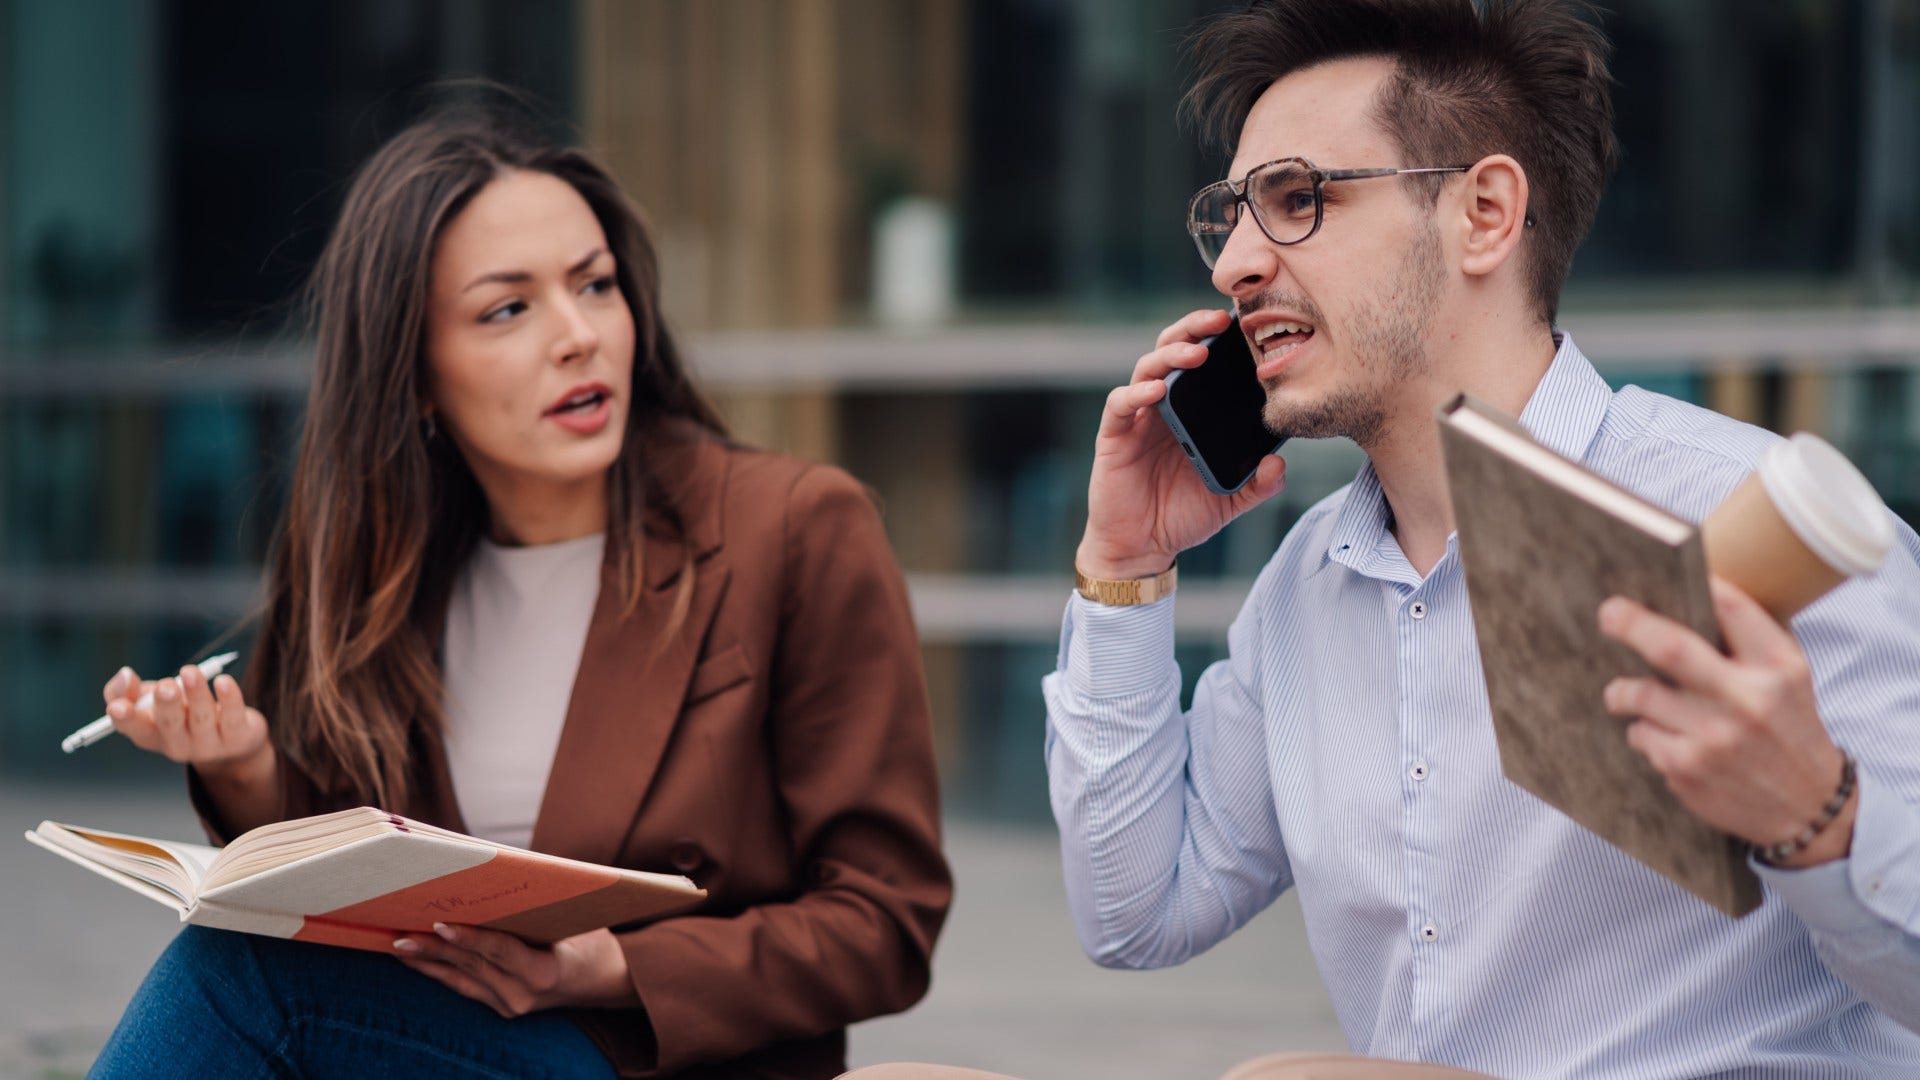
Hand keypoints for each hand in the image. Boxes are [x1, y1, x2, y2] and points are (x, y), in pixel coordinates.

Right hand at [103, 664, 272, 780]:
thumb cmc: (182, 714)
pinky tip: (223, 682)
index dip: (124, 719)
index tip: (117, 707)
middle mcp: (177, 744)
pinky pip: (232, 717)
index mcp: (151, 734)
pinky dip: (229, 698)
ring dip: (196, 694)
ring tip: (190, 672)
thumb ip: (127, 690)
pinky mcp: (238, 737)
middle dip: (166, 705)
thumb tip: (125, 674)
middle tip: (165, 686)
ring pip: (201, 718)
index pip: (133, 729)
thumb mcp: (152, 701)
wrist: (232, 743)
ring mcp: (208, 744)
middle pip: (169, 725)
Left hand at [392, 924, 637, 1016]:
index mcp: (546, 972)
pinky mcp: (500, 1007)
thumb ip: (530, 907)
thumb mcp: (568, 919)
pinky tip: (416, 959)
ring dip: (428, 961)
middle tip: (402, 932)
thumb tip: (486, 876)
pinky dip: (439, 971)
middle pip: (472, 965)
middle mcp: (523, 996)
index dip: (469, 937)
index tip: (440, 924)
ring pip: (461, 978)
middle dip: (435, 948)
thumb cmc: (587, 937)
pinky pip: (463, 986)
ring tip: (398, 944)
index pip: (500, 951)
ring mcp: (510, 1005)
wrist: (603, 978)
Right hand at [1078, 308, 1287, 579]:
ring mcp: (1138, 418)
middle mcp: (1165, 406)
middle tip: (1220, 320)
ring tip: (1196, 353)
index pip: (1205, 361)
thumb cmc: (1183, 516)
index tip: (1245, 321)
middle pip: (1174, 349)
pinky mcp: (1114, 436)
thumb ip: (1258, 484)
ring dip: (1172, 355)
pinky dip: (1136, 393)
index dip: (1220, 337)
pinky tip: (1155, 392)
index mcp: (1193, 412)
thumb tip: (1278, 462)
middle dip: (1195, 329)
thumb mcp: (1231, 501)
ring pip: (1148, 368)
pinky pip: (1121, 404)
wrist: (1142, 547)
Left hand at [1598, 576, 1854, 866]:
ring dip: (1623, 691)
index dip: (1696, 584)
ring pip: (1640, 695)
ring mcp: (1715, 737)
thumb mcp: (1788, 680)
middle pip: (1670, 647)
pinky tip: (1661, 736)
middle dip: (1630, 624)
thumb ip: (1748, 643)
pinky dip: (1641, 731)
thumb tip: (1686, 596)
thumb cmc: (1787, 729)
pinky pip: (1640, 734)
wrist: (1808, 808)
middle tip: (1608, 613)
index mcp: (1779, 668)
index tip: (1666, 569)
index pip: (1730, 608)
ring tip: (1622, 694)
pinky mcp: (1687, 768)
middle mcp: (1748, 700)